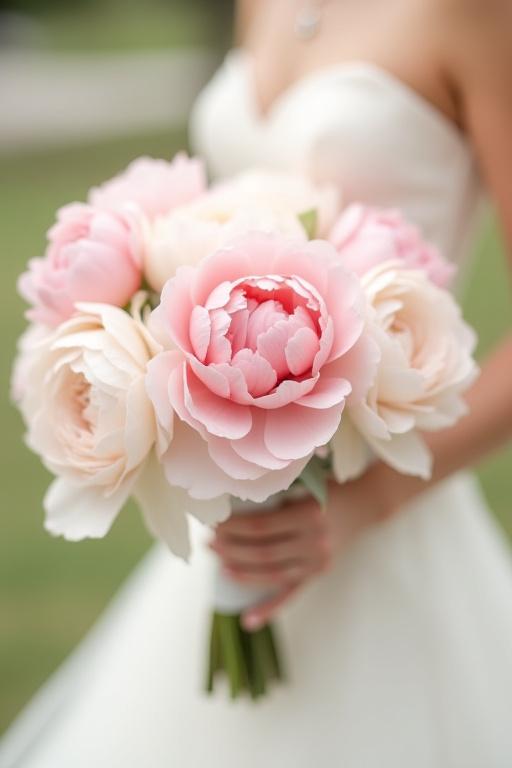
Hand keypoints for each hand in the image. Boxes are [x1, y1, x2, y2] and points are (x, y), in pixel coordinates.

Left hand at [209, 468, 390, 630]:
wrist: (364, 503)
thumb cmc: (328, 487)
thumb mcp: (305, 483)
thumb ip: (275, 493)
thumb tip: (230, 500)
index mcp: (308, 515)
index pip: (260, 527)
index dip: (233, 528)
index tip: (215, 524)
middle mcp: (314, 542)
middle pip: (262, 552)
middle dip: (231, 550)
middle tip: (210, 543)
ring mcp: (317, 562)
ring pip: (271, 574)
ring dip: (241, 572)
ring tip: (218, 564)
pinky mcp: (318, 574)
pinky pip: (291, 595)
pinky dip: (269, 609)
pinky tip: (248, 620)